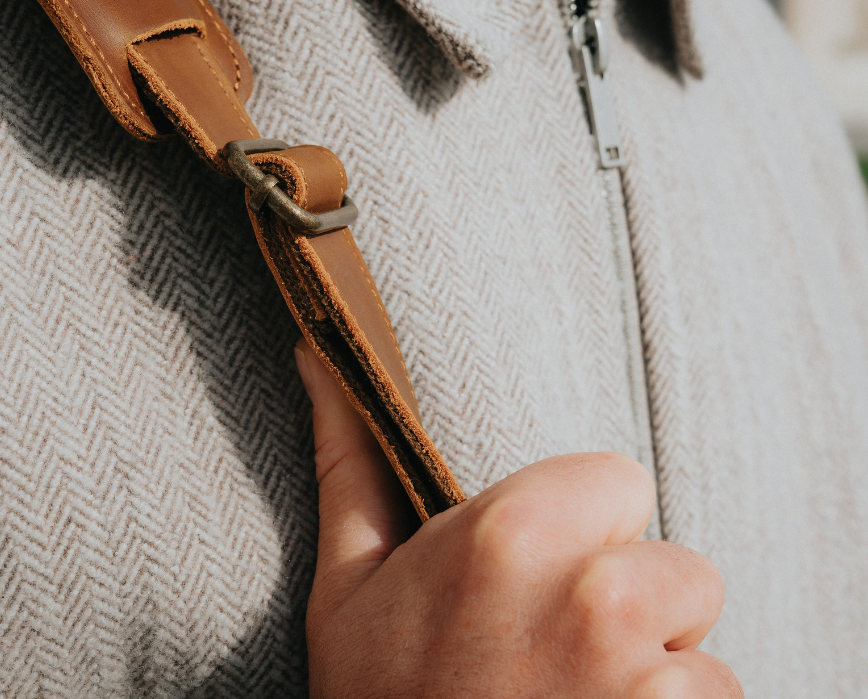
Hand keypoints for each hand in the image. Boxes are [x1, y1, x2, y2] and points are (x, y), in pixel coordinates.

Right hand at [295, 341, 741, 697]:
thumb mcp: (350, 583)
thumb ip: (349, 461)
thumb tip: (315, 352)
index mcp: (511, 533)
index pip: (622, 481)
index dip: (585, 530)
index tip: (541, 578)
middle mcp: (592, 596)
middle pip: (677, 565)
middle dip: (634, 605)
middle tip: (556, 655)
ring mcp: (647, 684)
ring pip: (703, 652)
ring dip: (660, 679)